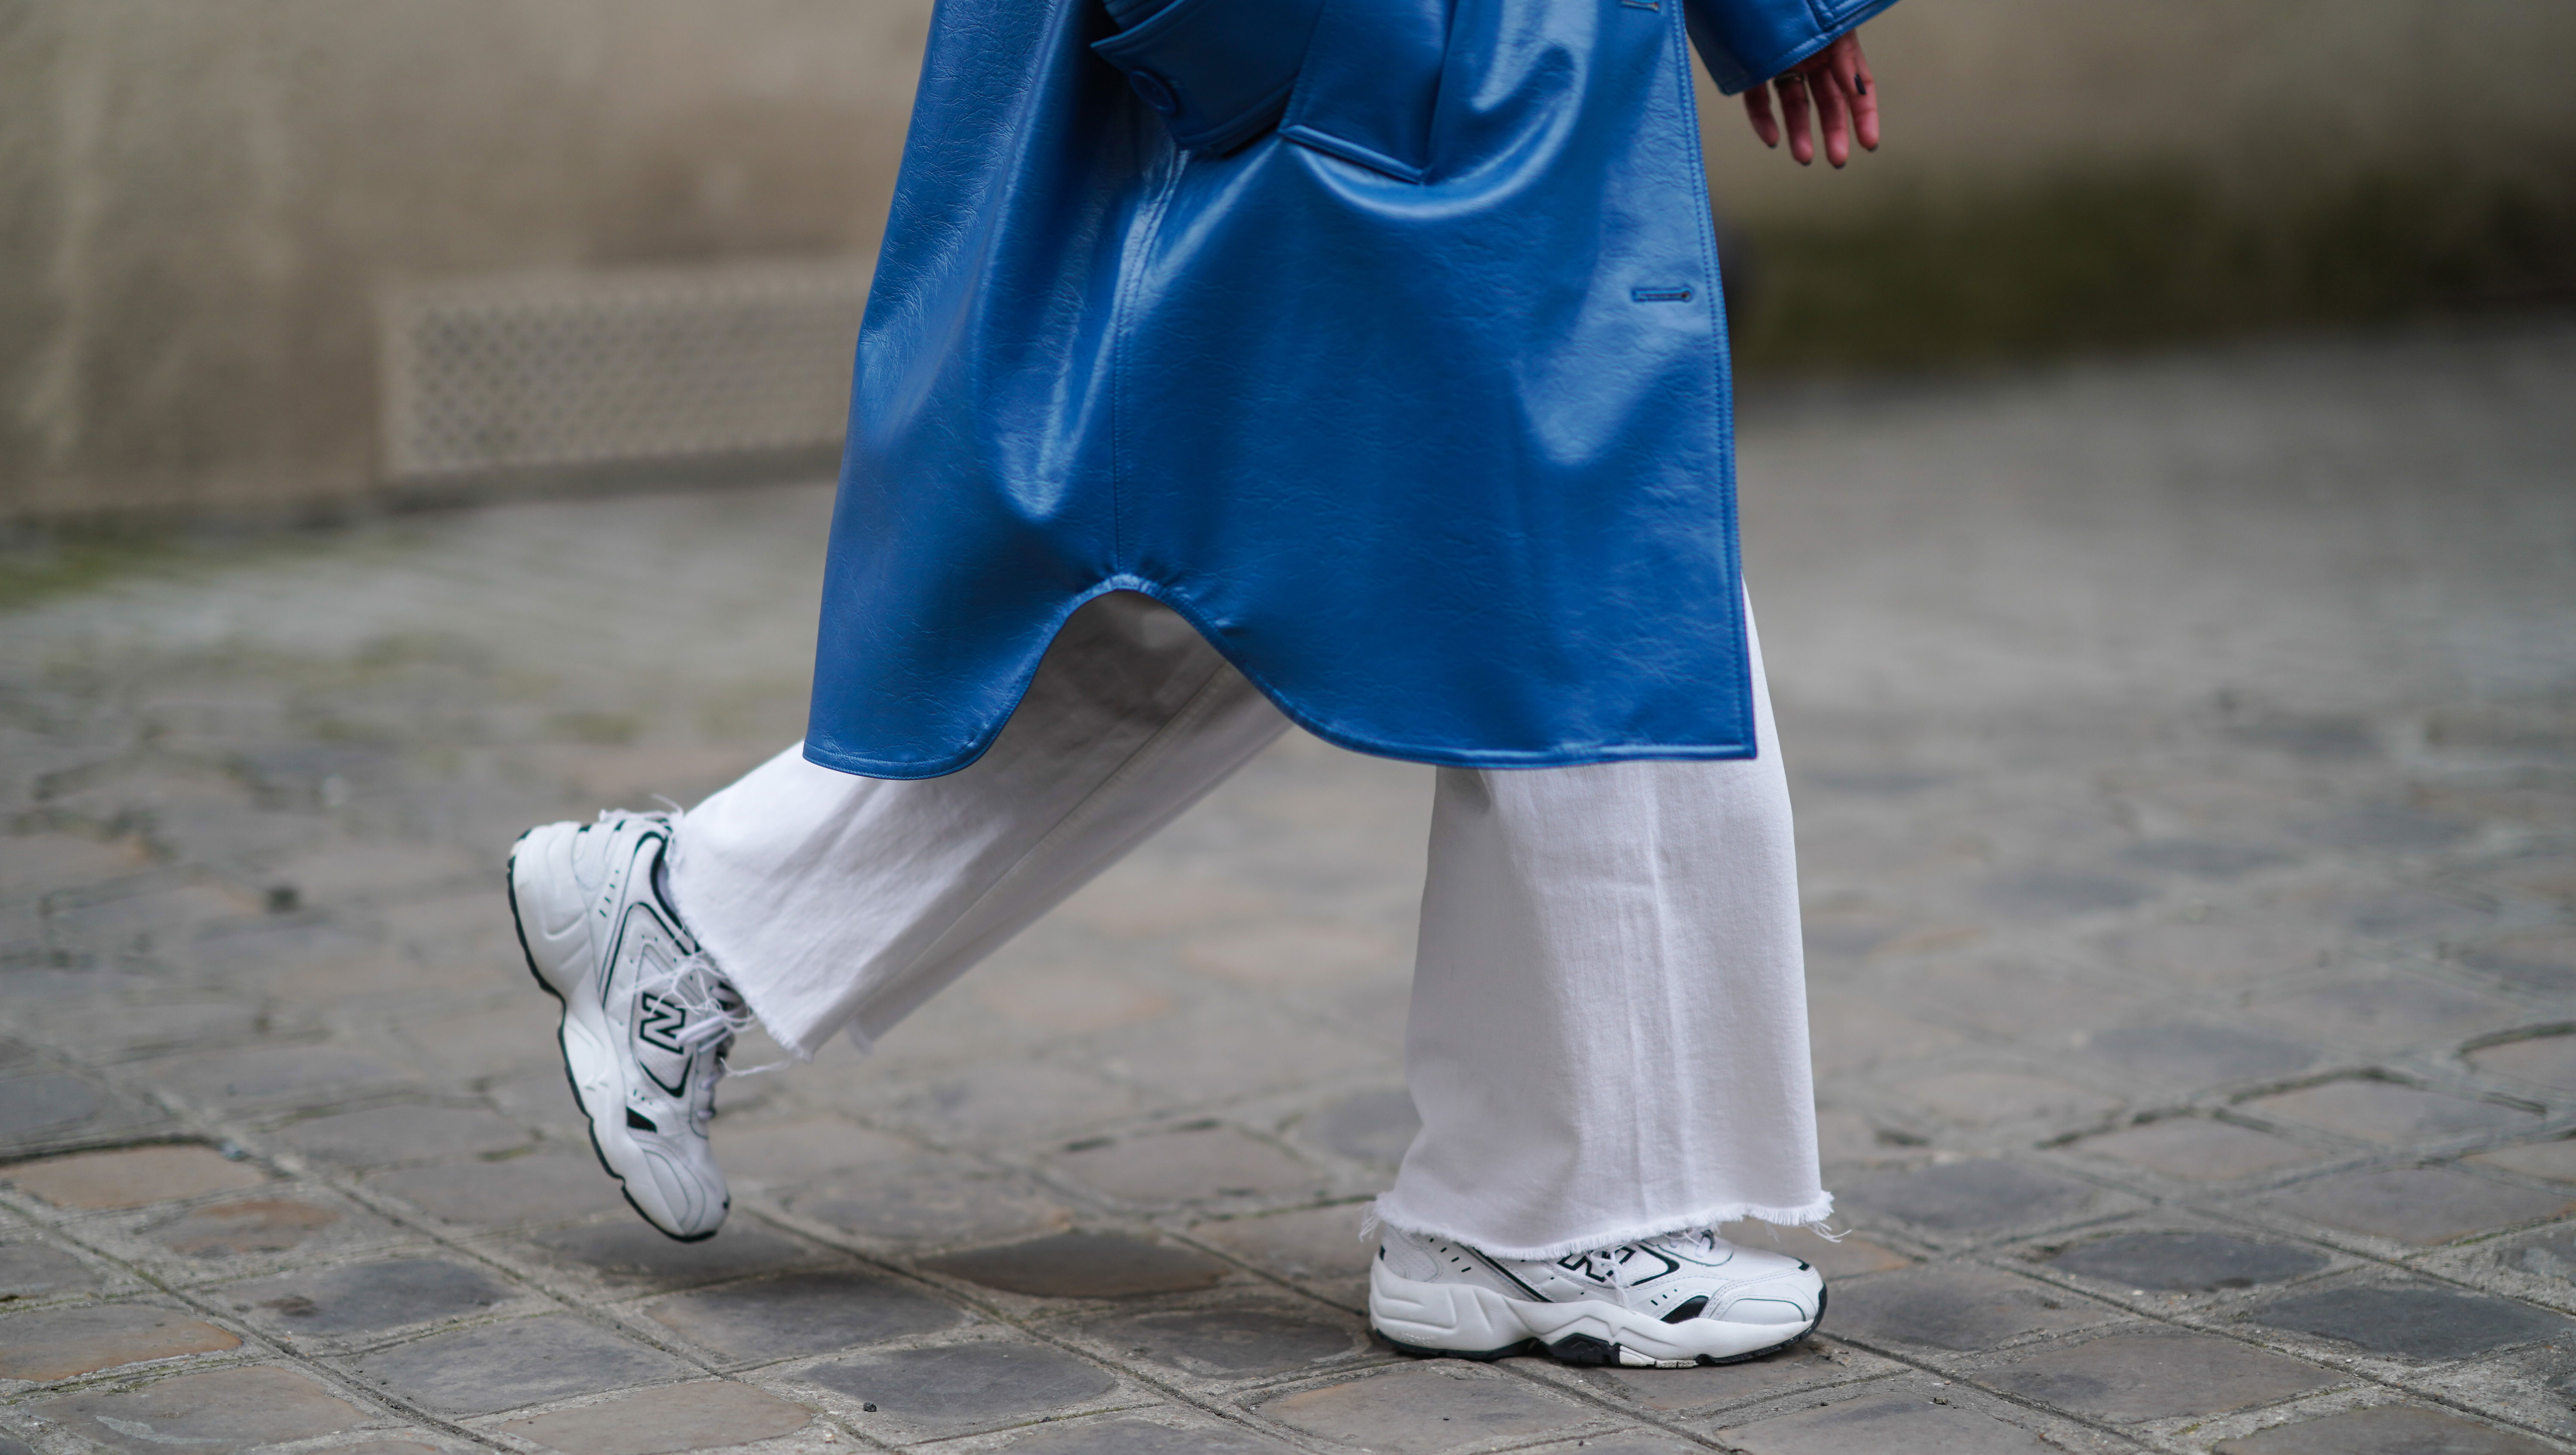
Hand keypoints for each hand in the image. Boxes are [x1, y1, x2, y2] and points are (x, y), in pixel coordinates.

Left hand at [1742, 31, 1877, 167]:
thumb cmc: (1795, 2)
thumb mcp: (1831, 25)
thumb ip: (1844, 55)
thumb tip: (1856, 90)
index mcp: (1836, 43)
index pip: (1857, 85)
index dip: (1865, 114)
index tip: (1869, 143)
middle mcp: (1811, 56)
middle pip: (1827, 101)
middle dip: (1834, 131)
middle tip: (1837, 160)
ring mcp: (1783, 63)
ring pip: (1794, 104)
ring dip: (1800, 133)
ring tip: (1803, 157)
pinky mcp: (1752, 68)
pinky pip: (1758, 99)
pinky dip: (1763, 120)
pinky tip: (1771, 138)